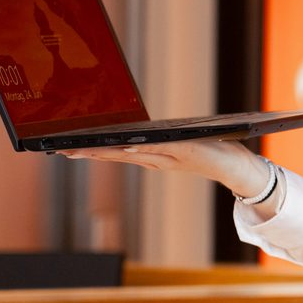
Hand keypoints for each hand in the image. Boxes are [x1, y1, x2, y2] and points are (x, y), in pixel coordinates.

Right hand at [58, 138, 269, 197]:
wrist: (240, 168)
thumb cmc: (210, 152)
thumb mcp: (179, 144)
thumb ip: (159, 141)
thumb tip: (138, 133)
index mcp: (154, 157)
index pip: (116, 153)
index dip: (91, 152)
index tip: (65, 148)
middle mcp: (158, 160)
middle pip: (117, 155)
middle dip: (89, 153)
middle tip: (62, 150)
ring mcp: (171, 158)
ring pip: (133, 154)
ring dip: (108, 152)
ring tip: (83, 150)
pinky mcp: (187, 153)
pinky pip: (161, 150)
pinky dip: (143, 149)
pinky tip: (126, 147)